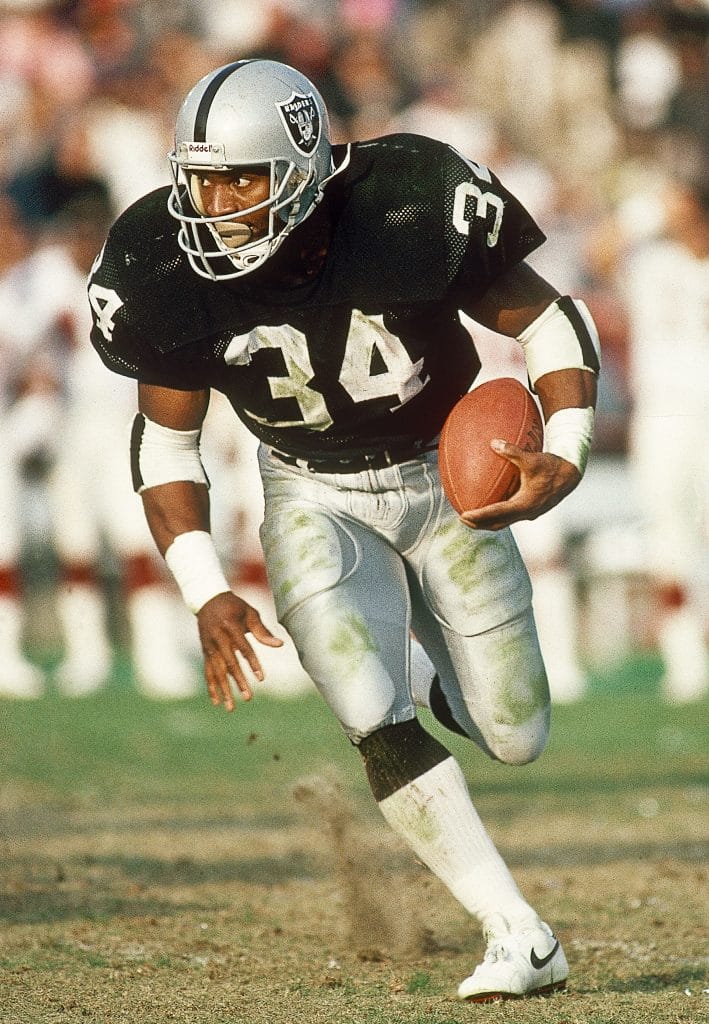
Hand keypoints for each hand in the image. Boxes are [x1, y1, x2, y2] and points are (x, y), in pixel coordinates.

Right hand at [196, 591, 283, 710]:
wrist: (207, 600)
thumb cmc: (234, 606)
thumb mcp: (249, 613)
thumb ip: (262, 631)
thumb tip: (280, 645)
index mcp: (231, 627)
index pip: (244, 649)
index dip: (253, 664)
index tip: (261, 678)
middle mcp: (218, 638)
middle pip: (229, 664)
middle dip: (238, 682)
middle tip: (248, 697)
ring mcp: (209, 647)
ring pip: (217, 672)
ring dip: (224, 690)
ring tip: (231, 707)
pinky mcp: (205, 652)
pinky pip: (208, 672)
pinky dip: (211, 687)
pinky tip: (216, 701)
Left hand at [459, 439, 580, 531]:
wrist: (571, 474)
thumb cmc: (552, 466)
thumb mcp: (531, 458)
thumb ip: (512, 451)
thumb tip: (492, 443)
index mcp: (524, 504)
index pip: (496, 513)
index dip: (479, 516)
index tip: (463, 515)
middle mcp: (526, 513)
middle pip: (497, 524)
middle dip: (479, 524)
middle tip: (462, 518)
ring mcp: (530, 514)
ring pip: (504, 522)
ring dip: (488, 521)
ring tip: (472, 517)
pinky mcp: (532, 510)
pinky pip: (511, 516)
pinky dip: (498, 514)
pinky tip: (491, 505)